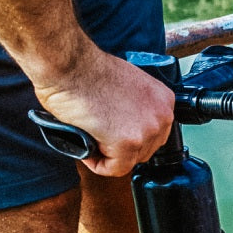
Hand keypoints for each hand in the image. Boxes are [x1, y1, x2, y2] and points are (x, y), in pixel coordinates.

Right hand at [32, 47, 174, 175]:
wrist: (69, 64)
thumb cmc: (87, 70)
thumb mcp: (126, 86)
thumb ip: (134, 107)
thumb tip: (125, 123)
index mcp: (163, 100)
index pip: (154, 134)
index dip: (131, 137)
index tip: (113, 134)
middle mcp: (162, 115)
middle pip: (145, 149)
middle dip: (122, 148)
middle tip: (100, 138)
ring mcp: (147, 130)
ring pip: (130, 160)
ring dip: (109, 155)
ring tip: (92, 139)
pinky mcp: (128, 143)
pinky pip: (114, 169)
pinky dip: (98, 164)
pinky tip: (87, 149)